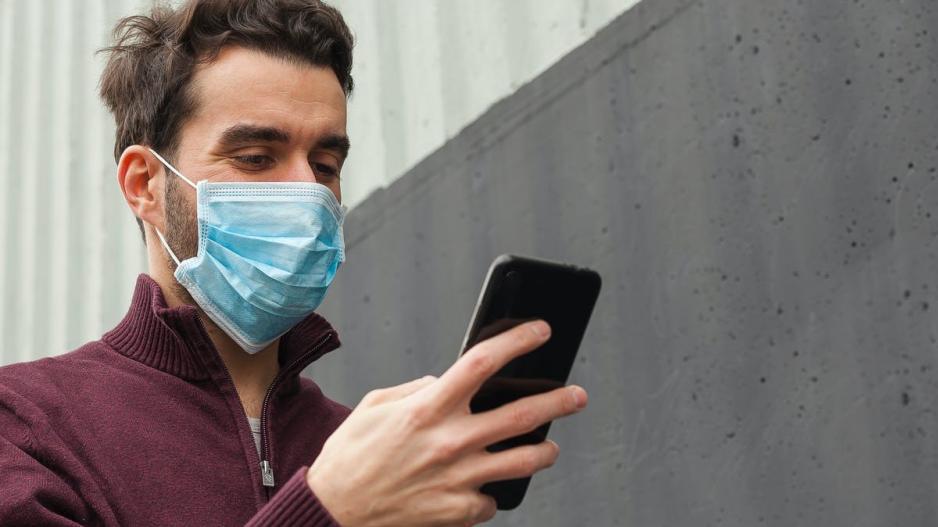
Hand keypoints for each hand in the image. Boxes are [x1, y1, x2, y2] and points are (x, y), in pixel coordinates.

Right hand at [306, 320, 587, 526]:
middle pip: (521, 414)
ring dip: (545, 450)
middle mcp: (449, 441)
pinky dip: (490, 492)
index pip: (482, 363)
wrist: (334, 513)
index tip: (540, 332)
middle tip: (577, 395)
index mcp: (427, 409)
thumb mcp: (375, 406)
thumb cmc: (350, 458)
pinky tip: (481, 487)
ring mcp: (458, 479)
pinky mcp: (459, 510)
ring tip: (550, 446)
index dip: (517, 342)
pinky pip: (492, 499)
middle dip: (558, 401)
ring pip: (525, 461)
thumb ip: (416, 390)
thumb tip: (443, 384)